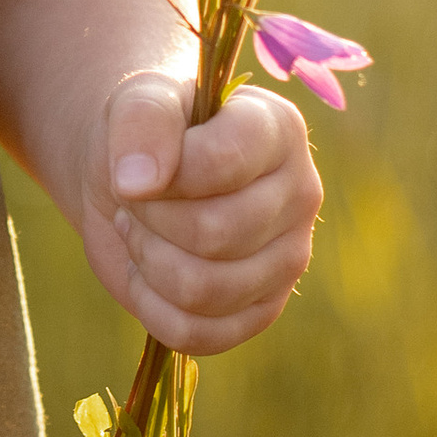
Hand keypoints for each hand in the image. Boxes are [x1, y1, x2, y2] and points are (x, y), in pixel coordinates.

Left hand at [76, 73, 321, 357]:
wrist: (140, 177)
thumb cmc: (148, 134)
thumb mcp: (137, 101)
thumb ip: (142, 121)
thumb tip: (137, 181)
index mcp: (279, 131)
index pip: (223, 163)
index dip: (163, 173)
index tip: (137, 165)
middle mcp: (300, 195)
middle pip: (213, 234)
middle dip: (150, 219)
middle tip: (135, 200)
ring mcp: (288, 259)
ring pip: (205, 291)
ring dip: (148, 261)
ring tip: (141, 231)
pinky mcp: (262, 311)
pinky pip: (199, 334)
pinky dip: (152, 308)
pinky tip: (147, 273)